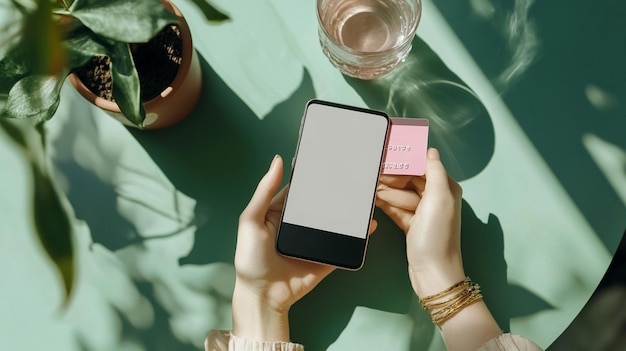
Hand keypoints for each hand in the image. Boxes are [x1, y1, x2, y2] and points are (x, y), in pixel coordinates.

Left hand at [233, 155, 376, 340]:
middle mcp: (299, 224)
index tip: (330, 161)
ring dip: (349, 212)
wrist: (264, 296)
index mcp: (280, 212)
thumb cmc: (250, 259)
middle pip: (321, 204)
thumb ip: (265, 190)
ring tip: (365, 196)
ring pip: (335, 222)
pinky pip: (344, 244)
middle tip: (355, 176)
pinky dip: (357, 236)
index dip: (313, 176)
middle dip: (336, 192)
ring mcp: (314, 242)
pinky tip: (368, 224)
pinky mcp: (326, 258)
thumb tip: (278, 160)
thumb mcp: (251, 220)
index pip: (300, 190)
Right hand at [376, 148, 464, 296]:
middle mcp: (436, 198)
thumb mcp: (438, 198)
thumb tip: (430, 150)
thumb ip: (435, 171)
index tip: (386, 154)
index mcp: (445, 188)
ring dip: (386, 190)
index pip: (423, 166)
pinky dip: (385, 203)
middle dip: (392, 175)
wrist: (432, 272)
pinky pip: (396, 208)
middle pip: (410, 179)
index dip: (405, 160)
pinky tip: (372, 198)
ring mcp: (423, 212)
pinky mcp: (412, 224)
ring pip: (401, 193)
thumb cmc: (436, 236)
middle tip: (373, 171)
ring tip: (370, 185)